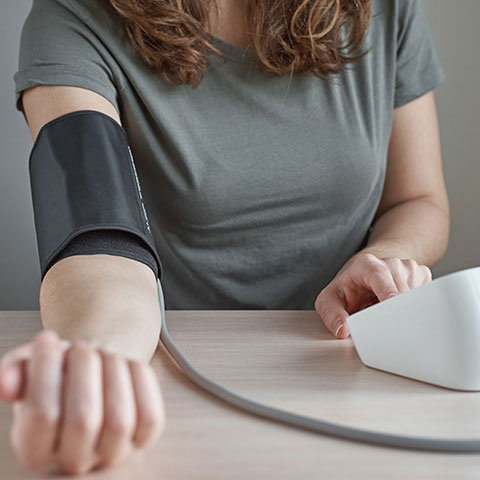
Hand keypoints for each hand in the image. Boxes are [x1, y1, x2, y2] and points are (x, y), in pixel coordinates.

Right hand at [0, 329, 165, 474]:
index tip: (46, 338)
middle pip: (82, 420)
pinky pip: (149, 415)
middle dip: (83, 370)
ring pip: (118, 419)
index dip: (44, 370)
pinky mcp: (144, 438)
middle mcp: (75, 458)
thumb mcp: (31, 368)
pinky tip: (127, 362)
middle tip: (80, 345)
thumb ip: (15, 371)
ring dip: (112, 373)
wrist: (97, 373)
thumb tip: (6, 381)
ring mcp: (113, 451)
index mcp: (36, 448)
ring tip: (103, 351)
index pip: (40, 417)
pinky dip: (140, 381)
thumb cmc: (62, 374)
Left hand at [314, 252, 432, 338]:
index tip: (392, 305)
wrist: (365, 274)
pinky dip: (414, 309)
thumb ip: (331, 314)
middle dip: (395, 313)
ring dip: (404, 312)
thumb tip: (343, 329)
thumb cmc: (348, 288)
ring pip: (416, 297)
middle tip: (384, 328)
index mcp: (366, 265)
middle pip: (401, 291)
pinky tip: (399, 308)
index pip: (380, 275)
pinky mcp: (422, 276)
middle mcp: (390, 263)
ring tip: (385, 312)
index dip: (388, 291)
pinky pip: (425, 298)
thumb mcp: (330, 299)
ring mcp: (409, 268)